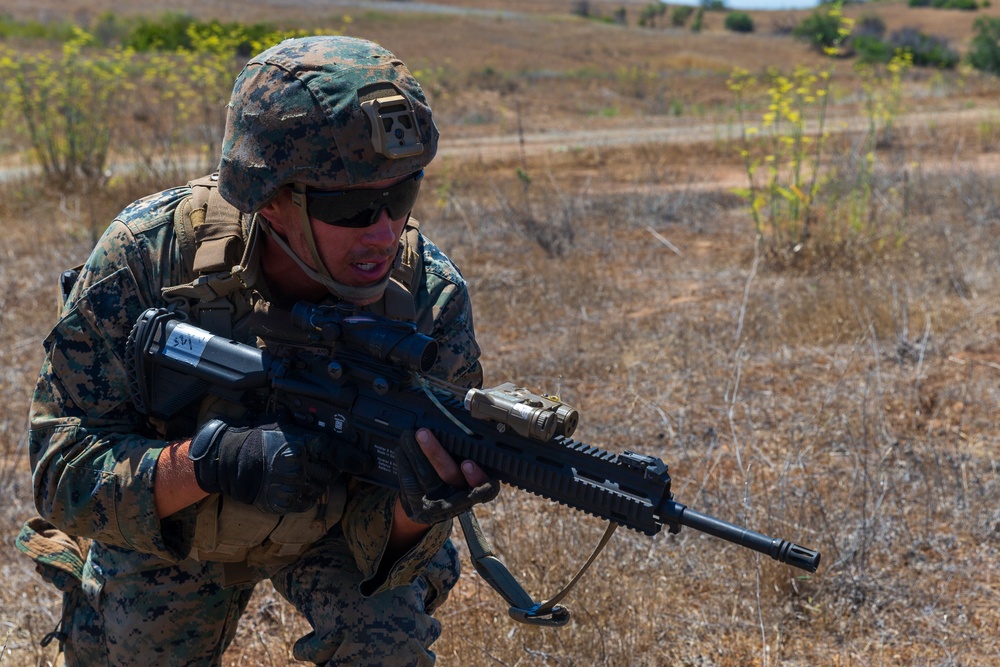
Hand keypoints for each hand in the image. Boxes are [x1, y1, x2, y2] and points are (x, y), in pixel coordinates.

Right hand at [189, 417, 371, 513]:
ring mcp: (293, 486)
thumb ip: (306, 430)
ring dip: (315, 481)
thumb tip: (329, 425)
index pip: (336, 451)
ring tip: (297, 472)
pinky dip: (304, 494)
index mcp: (302, 444)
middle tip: (313, 461)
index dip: (354, 457)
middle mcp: (301, 466)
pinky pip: (306, 501)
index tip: (367, 462)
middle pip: (330, 472)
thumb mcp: (283, 426)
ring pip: (320, 487)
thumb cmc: (258, 441)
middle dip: (327, 467)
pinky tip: (291, 484)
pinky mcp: (286, 503)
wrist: (230, 463)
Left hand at [395, 428, 499, 524]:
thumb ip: (466, 455)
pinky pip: (410, 483)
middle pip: (450, 476)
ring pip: (427, 477)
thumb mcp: (466, 469)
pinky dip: (404, 464)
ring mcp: (437, 504)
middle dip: (435, 453)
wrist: (430, 506)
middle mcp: (459, 499)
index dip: (475, 476)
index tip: (467, 463)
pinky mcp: (419, 506)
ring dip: (416, 454)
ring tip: (409, 436)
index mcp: (478, 489)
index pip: (484, 487)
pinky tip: (401, 450)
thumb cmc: (454, 478)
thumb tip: (456, 424)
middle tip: (423, 433)